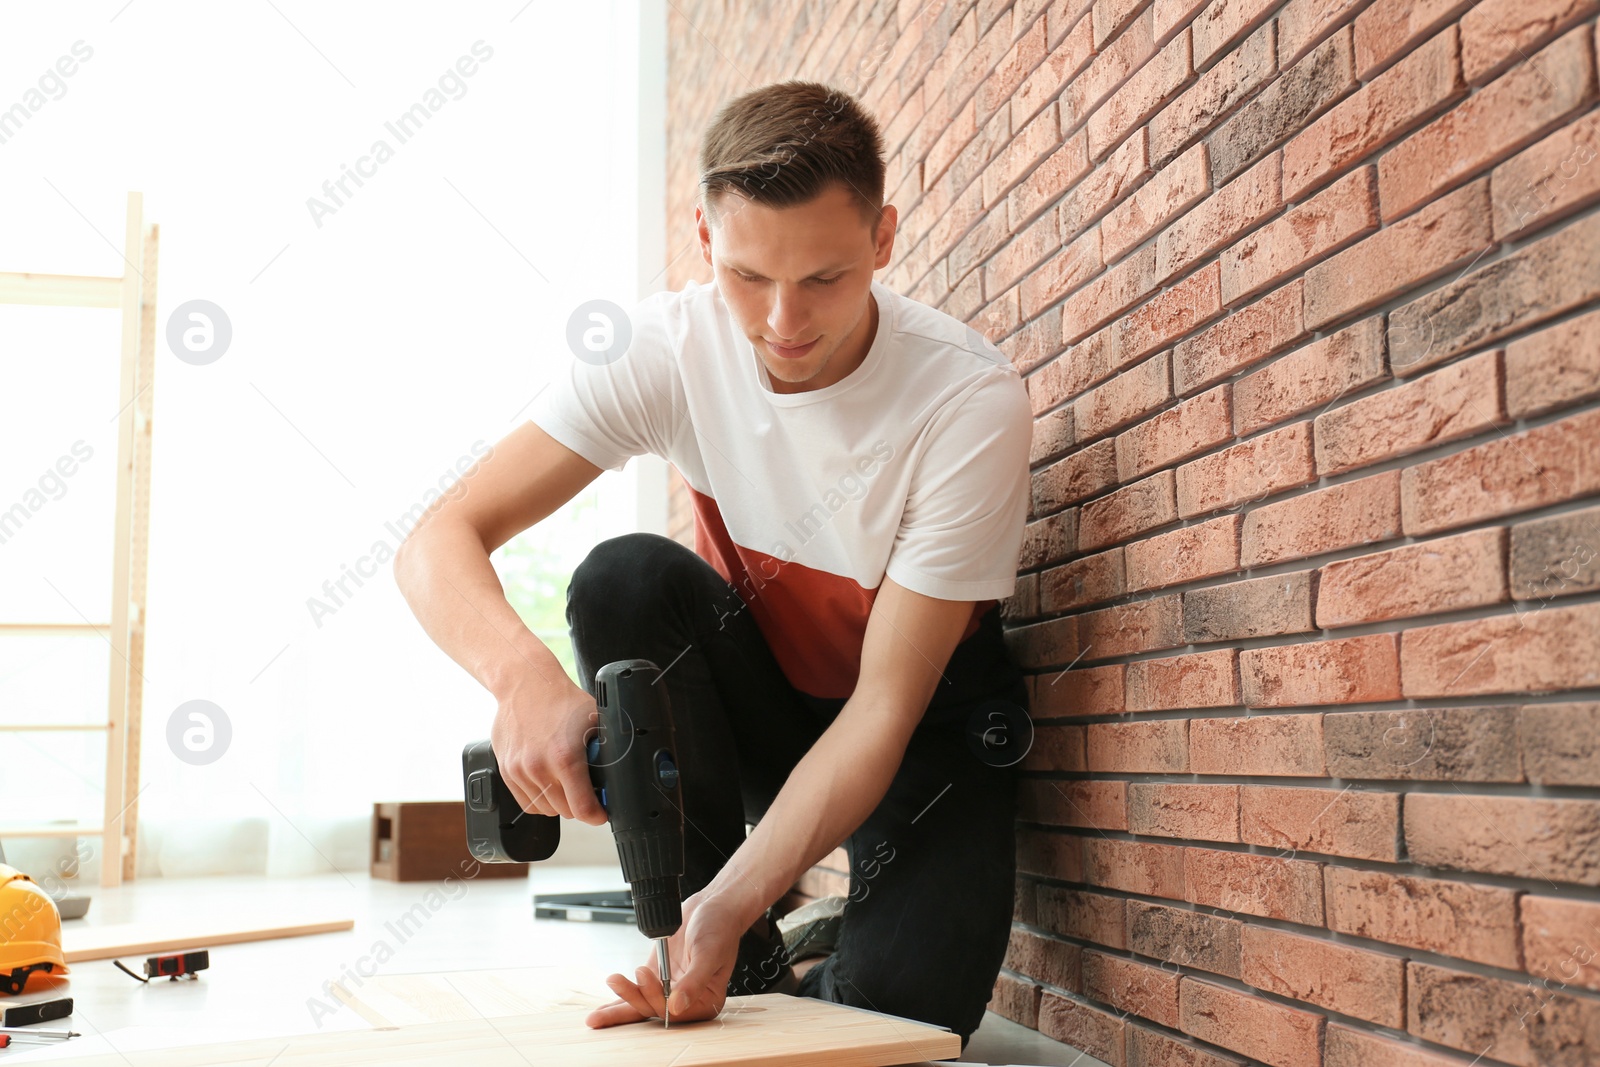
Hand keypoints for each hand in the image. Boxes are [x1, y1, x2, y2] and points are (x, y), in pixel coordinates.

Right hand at [489, 672, 606, 825]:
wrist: (524, 683)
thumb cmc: (561, 699)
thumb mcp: (596, 720)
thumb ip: (607, 749)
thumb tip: (623, 770)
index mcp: (565, 757)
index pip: (583, 808)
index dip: (597, 816)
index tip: (602, 813)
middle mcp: (539, 768)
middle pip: (565, 811)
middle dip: (580, 806)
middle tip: (588, 793)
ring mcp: (519, 771)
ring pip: (545, 809)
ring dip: (559, 804)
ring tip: (568, 786)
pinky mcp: (506, 771)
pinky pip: (526, 802)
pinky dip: (540, 800)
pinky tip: (550, 784)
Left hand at [584, 889, 747, 1027]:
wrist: (713, 905)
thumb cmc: (720, 927)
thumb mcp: (709, 954)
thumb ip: (694, 982)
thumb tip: (677, 1007)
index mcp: (706, 1001)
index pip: (675, 1012)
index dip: (657, 999)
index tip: (645, 978)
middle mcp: (687, 999)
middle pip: (654, 1009)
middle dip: (635, 996)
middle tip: (622, 978)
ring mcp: (670, 989)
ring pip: (642, 1005)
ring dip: (623, 1000)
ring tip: (611, 981)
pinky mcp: (657, 977)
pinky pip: (638, 992)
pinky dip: (622, 998)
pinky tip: (603, 1011)